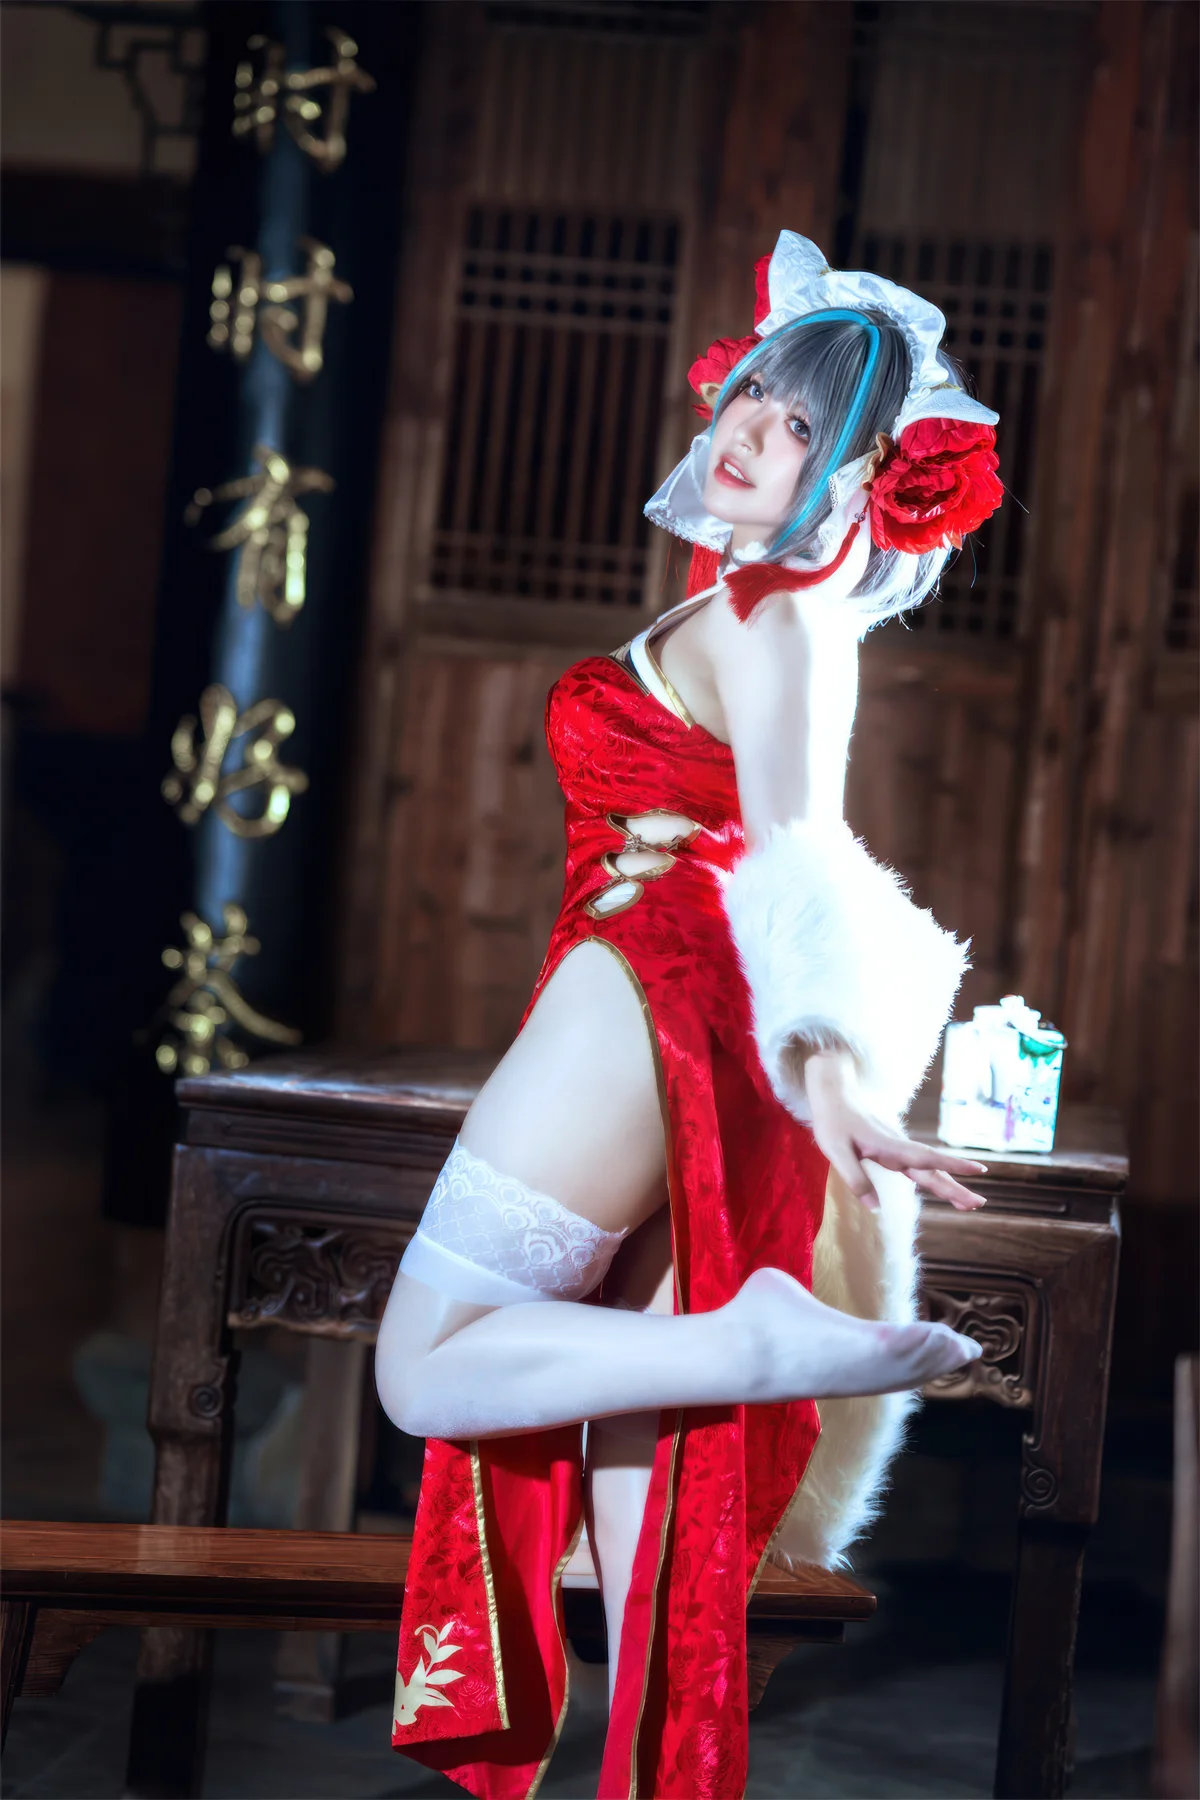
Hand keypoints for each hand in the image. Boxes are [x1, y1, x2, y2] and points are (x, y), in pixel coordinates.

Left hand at [802, 1047, 987, 1211]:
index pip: (926, 1158)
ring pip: (928, 1169)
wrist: (834, 1092)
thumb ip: (855, 1179)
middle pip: (932, 1170)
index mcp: (890, 1146)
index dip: (953, 1165)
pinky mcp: (893, 1149)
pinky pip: (918, 1167)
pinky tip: (941, 1186)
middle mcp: (899, 1147)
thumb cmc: (833, 1120)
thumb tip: (876, 1208)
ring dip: (949, 1185)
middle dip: (956, 1187)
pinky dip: (933, 1178)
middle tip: (980, 1204)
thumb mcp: (836, 1151)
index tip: (979, 1170)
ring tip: (968, 1203)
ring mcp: (898, 1148)